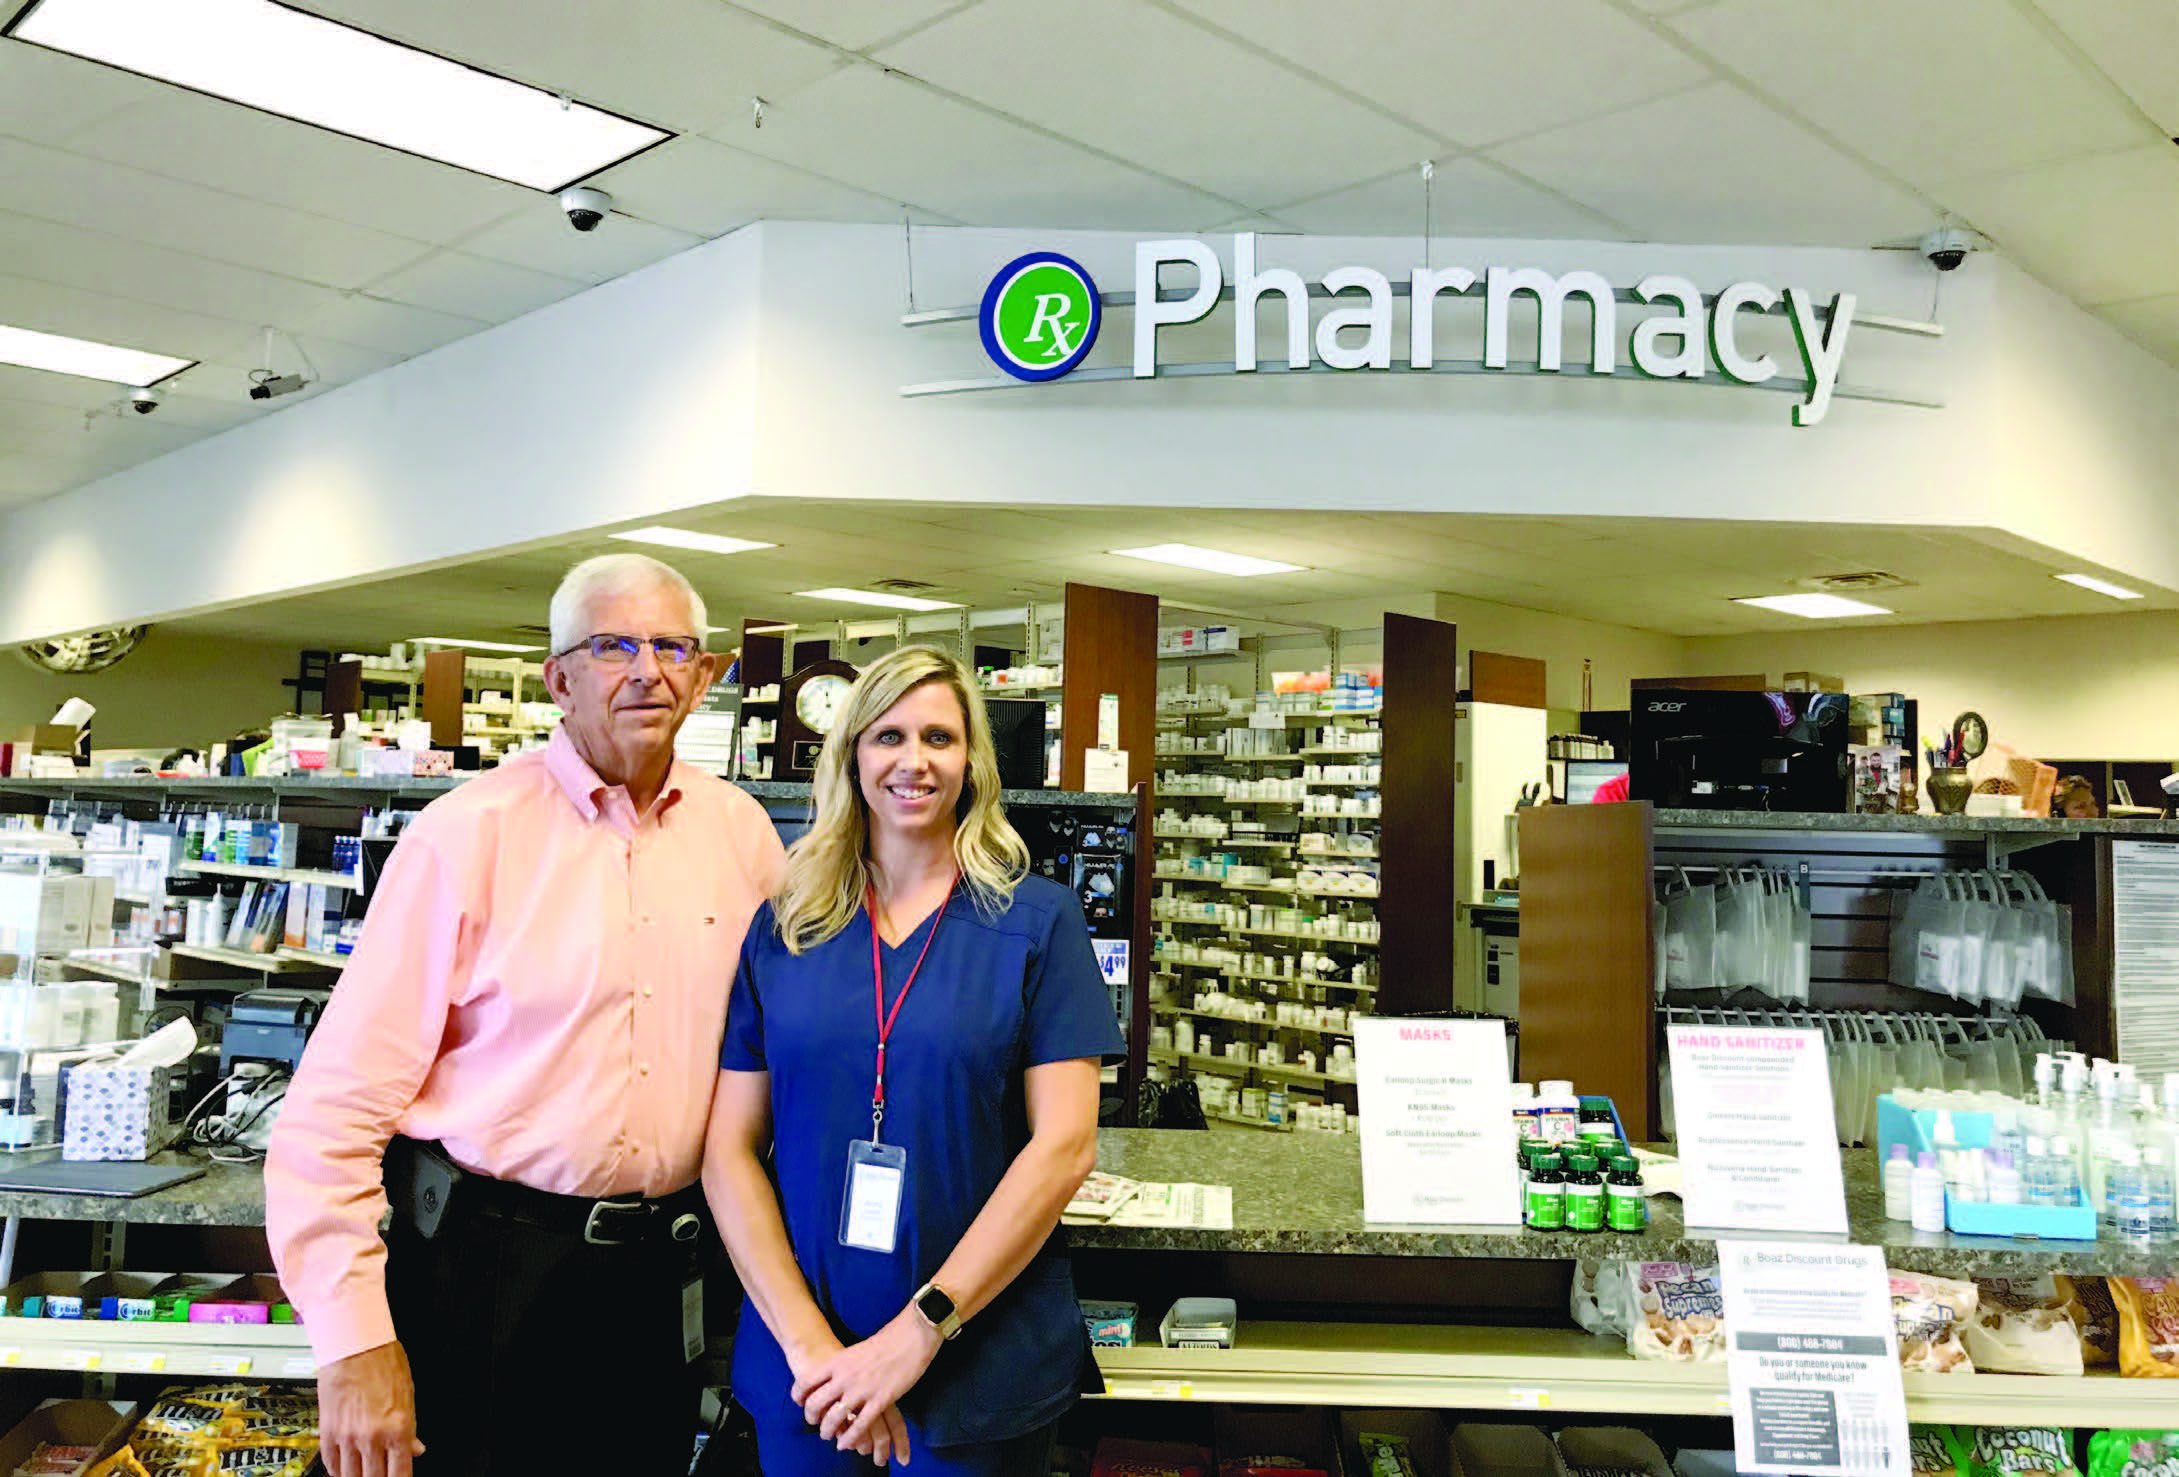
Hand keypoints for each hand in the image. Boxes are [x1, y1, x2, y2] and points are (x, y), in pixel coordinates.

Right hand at [319, 1341, 424, 1476]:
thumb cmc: (384, 1364)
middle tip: (380, 1474)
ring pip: (351, 1476)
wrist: (354, 1346)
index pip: (400, 1474)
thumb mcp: (408, 1396)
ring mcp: (348, 1437)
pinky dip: (338, 1471)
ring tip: (363, 1473)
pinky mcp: (328, 1432)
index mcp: (398, 1428)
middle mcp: (372, 1437)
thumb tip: (415, 1449)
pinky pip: (331, 1464)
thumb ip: (410, 1428)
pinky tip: (344, 1470)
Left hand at [792, 1310, 940, 1465]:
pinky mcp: (880, 1400)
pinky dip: (850, 1438)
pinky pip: (859, 1426)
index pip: (807, 1383)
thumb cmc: (888, 1339)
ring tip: (830, 1437)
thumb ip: (844, 1365)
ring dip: (828, 1431)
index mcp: (838, 1361)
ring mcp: (861, 1390)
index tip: (801, 1403)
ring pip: (834, 1418)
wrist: (911, 1335)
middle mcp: (845, 1377)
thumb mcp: (856, 1350)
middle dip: (812, 1418)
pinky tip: (847, 1443)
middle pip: (815, 1404)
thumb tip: (837, 1376)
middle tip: (815, 1423)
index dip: (799, 1396)